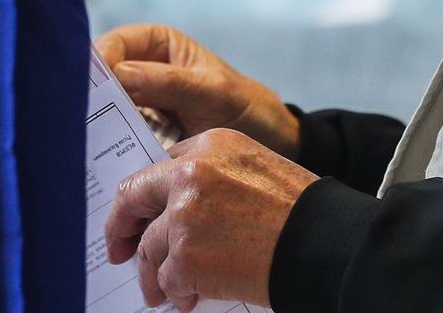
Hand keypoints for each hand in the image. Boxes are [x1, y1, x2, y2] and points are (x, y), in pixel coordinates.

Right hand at [95, 23, 299, 157]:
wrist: (269, 146)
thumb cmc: (247, 107)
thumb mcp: (213, 91)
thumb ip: (169, 82)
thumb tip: (119, 75)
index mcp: (156, 45)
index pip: (113, 45)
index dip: (96, 63)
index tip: (87, 90)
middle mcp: (141, 72)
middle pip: (100, 81)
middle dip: (87, 101)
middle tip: (75, 124)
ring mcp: (139, 107)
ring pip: (102, 114)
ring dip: (94, 131)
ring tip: (81, 150)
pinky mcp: (141, 138)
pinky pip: (116, 142)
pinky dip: (109, 154)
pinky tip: (100, 167)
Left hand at [104, 128, 316, 310]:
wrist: (324, 241)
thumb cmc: (300, 210)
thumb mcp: (255, 168)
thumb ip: (213, 175)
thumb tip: (176, 208)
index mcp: (209, 145)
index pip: (160, 166)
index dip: (147, 196)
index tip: (139, 214)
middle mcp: (190, 174)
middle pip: (134, 197)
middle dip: (120, 227)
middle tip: (117, 250)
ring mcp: (184, 215)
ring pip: (149, 248)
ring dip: (154, 275)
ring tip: (163, 293)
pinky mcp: (186, 256)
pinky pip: (167, 278)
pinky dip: (176, 292)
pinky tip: (189, 299)